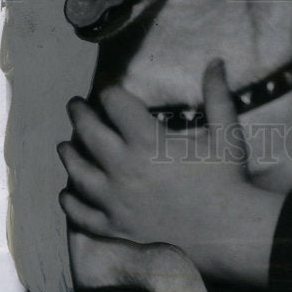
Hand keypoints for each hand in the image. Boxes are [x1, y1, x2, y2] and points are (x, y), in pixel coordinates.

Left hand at [58, 59, 284, 285]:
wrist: (226, 231)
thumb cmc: (226, 178)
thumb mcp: (226, 131)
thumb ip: (217, 94)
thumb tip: (216, 61)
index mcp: (147, 141)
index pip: (116, 105)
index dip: (110, 92)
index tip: (108, 89)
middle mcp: (124, 168)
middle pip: (89, 134)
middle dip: (80, 115)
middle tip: (75, 105)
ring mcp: (116, 200)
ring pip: (78, 173)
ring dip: (69, 155)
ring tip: (64, 145)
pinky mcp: (116, 226)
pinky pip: (83, 214)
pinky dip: (71, 202)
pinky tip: (66, 194)